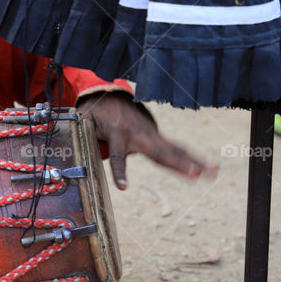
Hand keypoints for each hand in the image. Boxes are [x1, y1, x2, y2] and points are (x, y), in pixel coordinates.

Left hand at [76, 91, 215, 189]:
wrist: (109, 94)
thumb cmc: (94, 111)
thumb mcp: (83, 121)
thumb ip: (81, 134)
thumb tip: (71, 148)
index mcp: (117, 132)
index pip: (118, 155)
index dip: (120, 171)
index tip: (123, 187)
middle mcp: (138, 133)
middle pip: (157, 151)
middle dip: (176, 164)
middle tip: (194, 174)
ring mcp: (150, 133)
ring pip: (172, 149)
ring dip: (192, 161)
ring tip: (210, 172)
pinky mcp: (156, 135)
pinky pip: (175, 147)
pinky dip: (192, 157)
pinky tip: (209, 168)